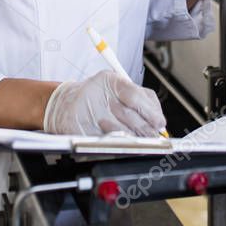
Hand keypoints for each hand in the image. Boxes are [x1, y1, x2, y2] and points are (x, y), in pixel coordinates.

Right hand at [43, 70, 165, 136]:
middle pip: (130, 116)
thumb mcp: (118, 88)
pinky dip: (117, 145)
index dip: (151, 112)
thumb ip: (140, 100)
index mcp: (110, 80)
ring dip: (133, 139)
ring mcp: (88, 112)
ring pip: (120, 131)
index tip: (160, 123)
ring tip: (140, 142)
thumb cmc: (96, 96)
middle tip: (155, 138)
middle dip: (146, 130)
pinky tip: (122, 144)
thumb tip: (159, 120)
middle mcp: (98, 94)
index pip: (136, 96)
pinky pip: (105, 141)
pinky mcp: (80, 129)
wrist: (65, 104)